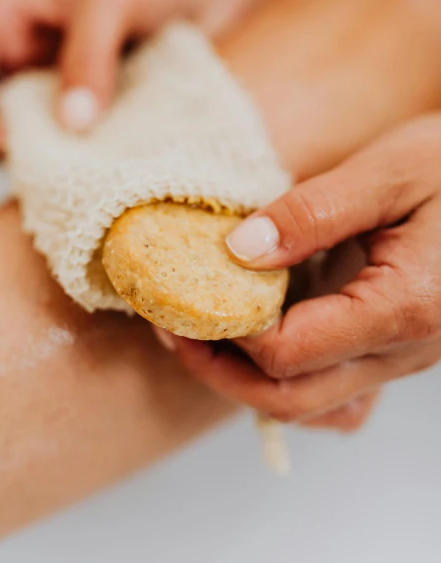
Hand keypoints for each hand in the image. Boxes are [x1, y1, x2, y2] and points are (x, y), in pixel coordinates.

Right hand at [0, 0, 207, 152]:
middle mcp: (18, 53)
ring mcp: (47, 84)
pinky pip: (51, 141)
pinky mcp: (80, 109)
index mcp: (9, 14)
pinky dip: (51, 158)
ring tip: (40, 165)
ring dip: (9, 151)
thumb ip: (90, 56)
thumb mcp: (115, 1)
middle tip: (3, 153)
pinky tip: (73, 167)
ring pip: (4, 128)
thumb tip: (71, 123)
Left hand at [160, 115, 440, 430]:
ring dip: (248, 382)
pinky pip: (337, 395)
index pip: (289, 352)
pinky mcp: (398, 349)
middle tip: (171, 327)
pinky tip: (265, 343)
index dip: (225, 330)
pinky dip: (290, 382)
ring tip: (205, 335)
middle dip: (219, 370)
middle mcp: (406, 350)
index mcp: (403, 306)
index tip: (182, 293)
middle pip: (291, 399)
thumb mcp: (389, 170)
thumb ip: (314, 211)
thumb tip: (238, 250)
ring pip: (312, 407)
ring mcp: (404, 357)